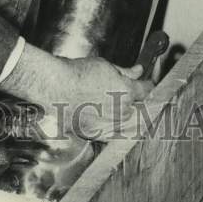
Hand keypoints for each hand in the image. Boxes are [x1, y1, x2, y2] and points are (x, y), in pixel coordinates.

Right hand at [0, 43, 151, 140]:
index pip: (147, 90)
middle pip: (142, 111)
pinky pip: (115, 135)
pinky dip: (119, 130)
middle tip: (140, 98)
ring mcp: (110, 125)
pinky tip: (118, 124)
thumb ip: (125, 71)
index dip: (148, 85)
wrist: (54, 88)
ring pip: (131, 126)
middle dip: (144, 104)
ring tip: (130, 112)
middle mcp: (121, 111)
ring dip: (134, 118)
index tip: (146, 83)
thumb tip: (138, 71)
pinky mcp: (97, 134)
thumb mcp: (105, 66)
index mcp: (126, 92)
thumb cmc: (76, 74)